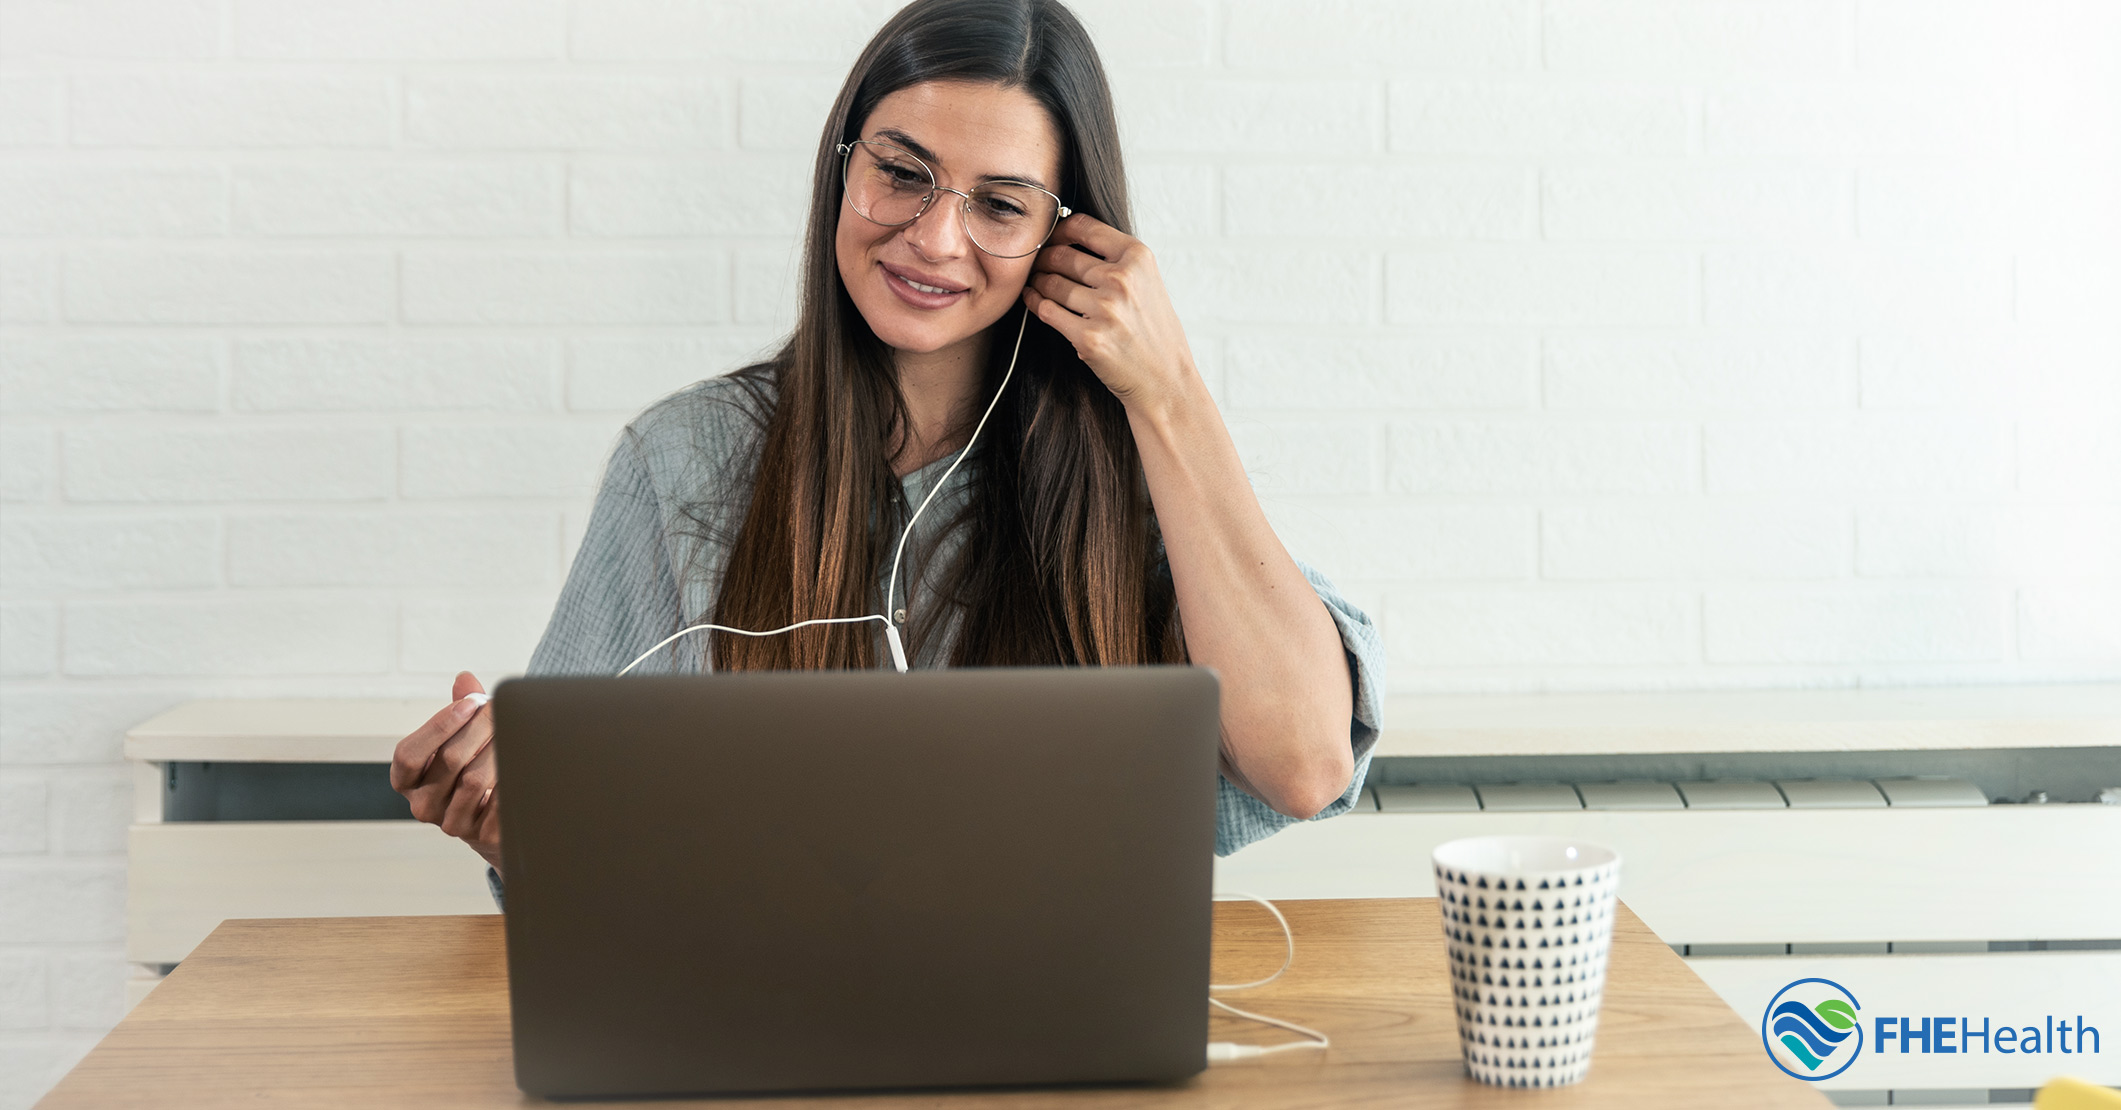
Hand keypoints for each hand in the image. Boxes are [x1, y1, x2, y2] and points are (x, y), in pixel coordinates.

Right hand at [391, 671, 502, 873]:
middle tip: (500, 709)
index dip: (440, 725)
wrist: (492, 822)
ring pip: (476, 779)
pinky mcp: (482, 834)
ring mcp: (451, 823)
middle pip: (450, 760)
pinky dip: (513, 774)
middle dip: (480, 727)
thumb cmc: (471, 770)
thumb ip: (460, 709)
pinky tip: (523, 759)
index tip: (470, 702)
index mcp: (407, 781)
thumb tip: (466, 679)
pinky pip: (501, 799)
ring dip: (500, 749)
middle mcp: (423, 805)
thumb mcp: (459, 740)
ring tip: (514, 731)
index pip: (409, 754)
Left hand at [1022, 213, 1199, 415]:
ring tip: (1035, 282)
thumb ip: (1115, 259)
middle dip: (1043, 258)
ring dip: (1037, 281)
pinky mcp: (1088, 338)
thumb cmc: (1154, 332)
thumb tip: (1068, 236)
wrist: (1165, 380)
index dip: (1060, 230)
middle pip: (1062, 255)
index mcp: (1138, 259)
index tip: (1051, 238)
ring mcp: (1104, 309)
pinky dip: (1035, 302)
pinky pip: (1047, 310)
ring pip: (1051, 283)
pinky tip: (1033, 299)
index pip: (1084, 227)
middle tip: (1036, 264)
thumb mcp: (1147, 283)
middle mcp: (1122, 280)